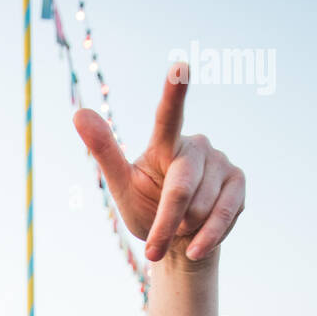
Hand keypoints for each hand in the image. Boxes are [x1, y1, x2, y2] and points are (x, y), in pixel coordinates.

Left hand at [73, 65, 244, 261]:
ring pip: (202, 207)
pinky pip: (223, 216)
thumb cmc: (146, 207)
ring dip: (186, 228)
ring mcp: (221, 161)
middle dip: (167, 223)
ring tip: (182, 225)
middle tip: (153, 248)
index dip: (174, 92)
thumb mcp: (122, 186)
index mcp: (164, 143)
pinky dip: (207, 238)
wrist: (179, 239)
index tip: (180, 67)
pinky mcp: (238, 181)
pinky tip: (196, 245)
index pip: (168, 117)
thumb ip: (105, 152)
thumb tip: (78, 113)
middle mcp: (196, 145)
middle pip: (181, 189)